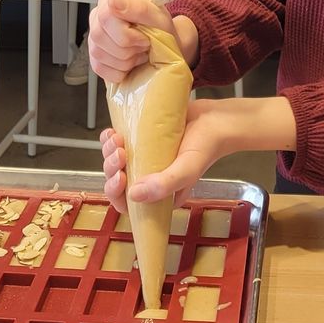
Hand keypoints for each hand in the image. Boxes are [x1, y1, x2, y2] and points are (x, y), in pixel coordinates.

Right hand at [88, 0, 193, 82]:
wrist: (166, 48)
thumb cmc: (162, 29)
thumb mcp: (159, 18)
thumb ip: (138, 7)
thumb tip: (113, 0)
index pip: (105, 15)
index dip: (126, 33)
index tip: (144, 37)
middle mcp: (99, 13)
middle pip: (99, 35)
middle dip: (127, 48)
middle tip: (144, 45)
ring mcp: (94, 34)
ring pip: (98, 53)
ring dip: (125, 60)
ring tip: (139, 53)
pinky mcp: (94, 54)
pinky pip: (98, 67)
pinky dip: (119, 71)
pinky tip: (131, 63)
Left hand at [100, 102, 221, 211]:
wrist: (215, 118)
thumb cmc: (206, 146)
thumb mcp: (188, 170)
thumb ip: (165, 185)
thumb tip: (134, 195)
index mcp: (158, 196)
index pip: (127, 204)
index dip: (117, 192)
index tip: (121, 176)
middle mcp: (148, 179)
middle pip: (116, 181)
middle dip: (112, 168)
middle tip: (121, 153)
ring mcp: (143, 159)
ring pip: (114, 162)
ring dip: (109, 152)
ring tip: (118, 139)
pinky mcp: (141, 140)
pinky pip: (117, 143)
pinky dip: (110, 139)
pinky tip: (113, 132)